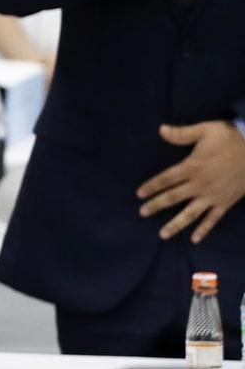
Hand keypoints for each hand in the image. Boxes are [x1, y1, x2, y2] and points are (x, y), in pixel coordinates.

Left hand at [137, 121, 244, 242]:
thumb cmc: (229, 140)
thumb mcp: (205, 131)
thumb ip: (182, 133)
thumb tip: (160, 129)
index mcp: (192, 167)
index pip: (166, 179)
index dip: (152, 186)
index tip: (139, 194)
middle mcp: (199, 185)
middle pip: (173, 198)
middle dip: (156, 205)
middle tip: (142, 213)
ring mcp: (212, 196)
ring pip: (190, 213)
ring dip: (176, 224)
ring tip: (162, 234)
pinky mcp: (225, 203)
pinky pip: (212, 219)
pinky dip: (204, 229)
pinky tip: (194, 239)